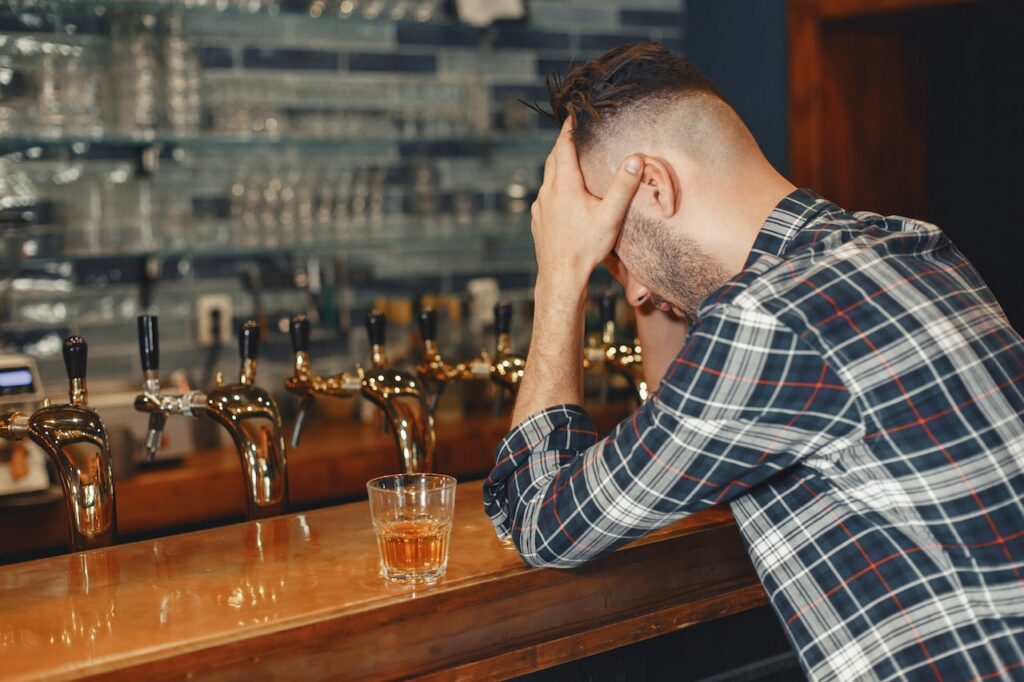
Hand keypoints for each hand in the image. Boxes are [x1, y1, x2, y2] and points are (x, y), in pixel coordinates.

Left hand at [531, 120, 642, 288]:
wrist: (560, 277)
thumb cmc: (586, 247)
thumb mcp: (610, 217)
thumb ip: (622, 187)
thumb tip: (634, 158)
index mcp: (564, 184)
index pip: (563, 145)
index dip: (569, 128)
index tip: (574, 113)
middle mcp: (547, 191)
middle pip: (553, 157)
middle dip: (564, 143)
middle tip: (575, 132)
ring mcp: (540, 206)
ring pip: (547, 176)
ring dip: (558, 164)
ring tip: (572, 159)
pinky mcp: (538, 219)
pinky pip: (545, 194)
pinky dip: (554, 185)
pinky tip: (565, 193)